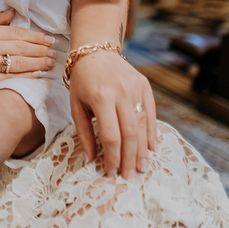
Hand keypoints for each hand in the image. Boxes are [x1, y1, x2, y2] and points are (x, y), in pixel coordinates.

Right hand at [0, 10, 53, 98]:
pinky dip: (25, 77)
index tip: (48, 38)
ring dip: (38, 63)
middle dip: (40, 49)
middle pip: (21, 47)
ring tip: (49, 62)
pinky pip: (9, 78)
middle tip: (53, 51)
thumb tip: (13, 13)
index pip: (16, 32)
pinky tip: (36, 75)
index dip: (35, 36)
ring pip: (18, 63)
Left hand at [67, 47, 157, 179]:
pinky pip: (151, 113)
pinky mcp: (145, 85)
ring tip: (142, 167)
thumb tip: (91, 159)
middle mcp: (121, 93)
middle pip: (130, 134)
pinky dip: (152, 132)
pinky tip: (151, 147)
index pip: (111, 136)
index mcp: (101, 98)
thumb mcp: (76, 105)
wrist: (95, 50)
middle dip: (130, 158)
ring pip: (143, 125)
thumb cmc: (82, 80)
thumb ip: (84, 133)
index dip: (112, 157)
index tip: (111, 172)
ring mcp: (135, 88)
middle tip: (130, 176)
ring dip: (143, 150)